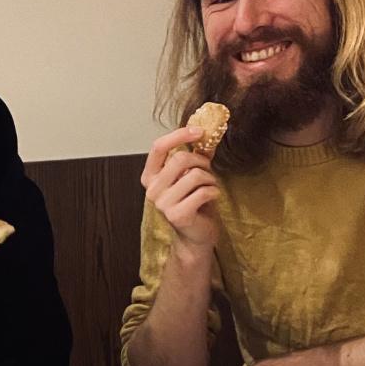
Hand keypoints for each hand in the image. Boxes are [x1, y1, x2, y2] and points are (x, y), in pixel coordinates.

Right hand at [141, 127, 219, 250]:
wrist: (196, 235)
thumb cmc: (194, 203)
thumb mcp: (192, 175)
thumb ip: (197, 154)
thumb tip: (209, 130)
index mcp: (151, 176)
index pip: (159, 147)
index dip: (179, 135)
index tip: (199, 131)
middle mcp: (152, 189)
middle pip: (180, 158)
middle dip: (201, 162)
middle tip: (208, 171)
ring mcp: (162, 203)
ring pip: (194, 175)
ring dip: (210, 179)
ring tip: (209, 187)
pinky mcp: (177, 215)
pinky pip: (203, 192)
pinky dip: (214, 192)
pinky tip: (211, 198)